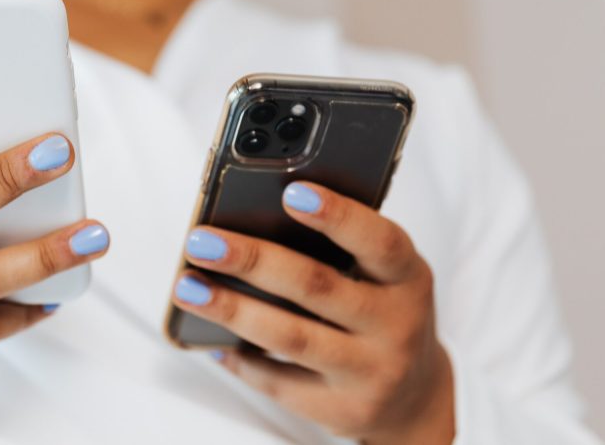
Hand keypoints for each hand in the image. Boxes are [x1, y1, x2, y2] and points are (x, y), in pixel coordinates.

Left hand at [172, 181, 454, 443]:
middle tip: (202, 241)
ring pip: (291, 337)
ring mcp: (370, 373)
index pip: (379, 242)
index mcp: (408, 278)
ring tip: (188, 287)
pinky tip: (209, 337)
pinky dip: (240, 359)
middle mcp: (396, 326)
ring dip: (232, 309)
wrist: (416, 397)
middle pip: (317, 287)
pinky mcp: (342, 411)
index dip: (338, 216)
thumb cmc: (385, 312)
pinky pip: (279, 383)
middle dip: (253, 260)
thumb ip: (343, 247)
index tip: (291, 192)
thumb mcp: (385, 275)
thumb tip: (257, 216)